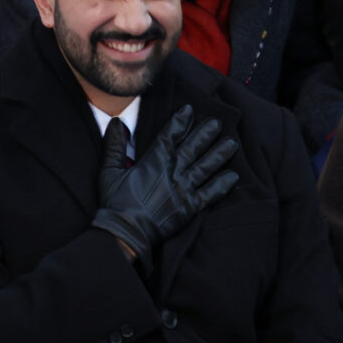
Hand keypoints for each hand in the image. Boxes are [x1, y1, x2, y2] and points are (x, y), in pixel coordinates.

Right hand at [91, 105, 238, 269]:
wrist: (125, 233)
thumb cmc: (115, 203)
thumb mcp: (109, 171)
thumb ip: (114, 146)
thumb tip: (117, 122)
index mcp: (154, 161)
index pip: (170, 135)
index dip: (180, 121)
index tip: (189, 110)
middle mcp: (173, 172)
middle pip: (193, 147)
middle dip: (206, 133)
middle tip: (217, 122)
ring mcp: (184, 189)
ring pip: (206, 166)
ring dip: (219, 154)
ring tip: (231, 143)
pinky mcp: (191, 207)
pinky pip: (211, 193)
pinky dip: (223, 185)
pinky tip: (234, 176)